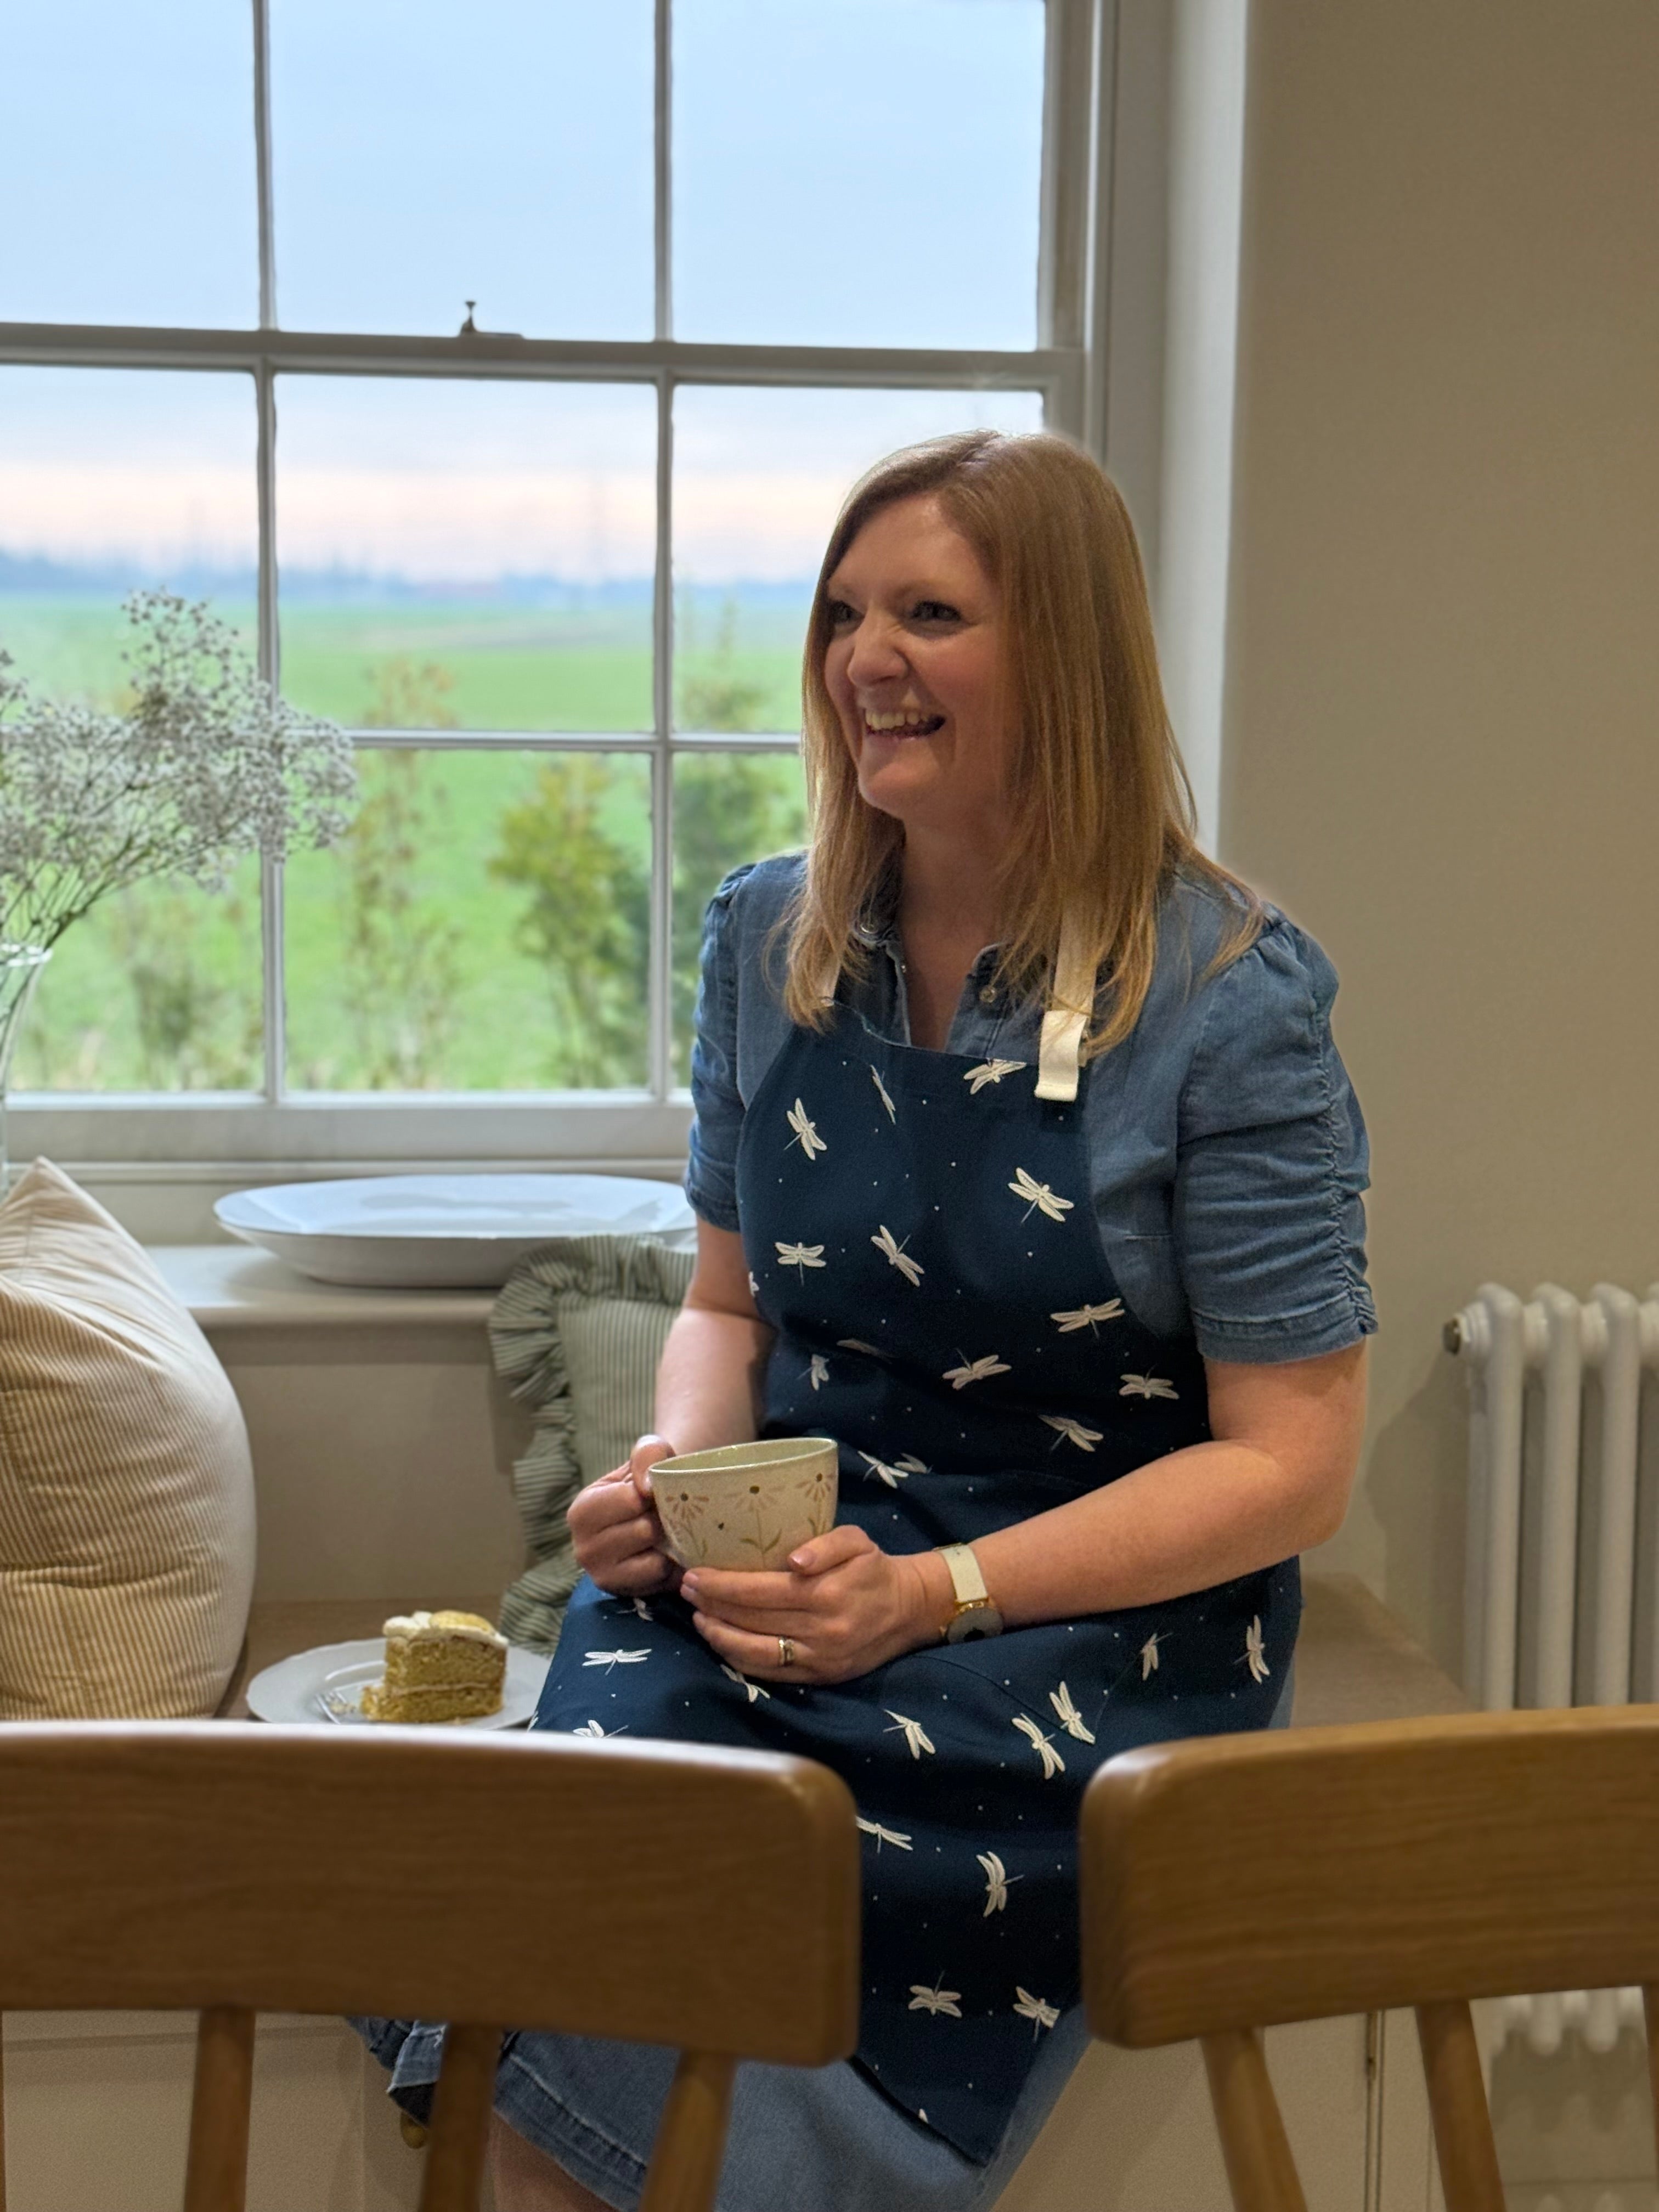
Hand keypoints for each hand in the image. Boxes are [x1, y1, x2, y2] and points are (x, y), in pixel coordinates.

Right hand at [567, 1434, 680, 1596]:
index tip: (654, 1493)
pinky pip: (659, 1577)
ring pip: (653, 1556)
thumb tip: (646, 1487)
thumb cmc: (649, 1480)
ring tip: (663, 1533)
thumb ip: (647, 1455)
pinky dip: (669, 1564)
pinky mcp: (624, 1593)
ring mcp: (602, 1575)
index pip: (629, 1500)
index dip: (652, 1494)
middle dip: (662, 1520)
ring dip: (667, 1543)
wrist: (658, 1511)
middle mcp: (583, 1548)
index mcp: (583, 1511)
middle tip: (662, 1515)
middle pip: (643, 1530)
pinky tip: (662, 1553)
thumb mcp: (648, 1454)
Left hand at [681, 1525, 939, 1683]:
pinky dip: (741, 1659)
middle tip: (685, 1589)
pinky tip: (723, 1642)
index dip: (722, 1585)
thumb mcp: (857, 1540)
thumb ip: (826, 1544)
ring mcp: (819, 1659)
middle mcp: (820, 1630)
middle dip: (712, 1605)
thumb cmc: (874, 1568)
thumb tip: (793, 1560)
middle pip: (751, 1621)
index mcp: (826, 1594)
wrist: (910, 1610)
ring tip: (697, 1617)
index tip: (694, 1574)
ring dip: (719, 1637)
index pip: (760, 1592)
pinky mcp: (819, 1677)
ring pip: (755, 1653)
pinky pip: (771, 1673)